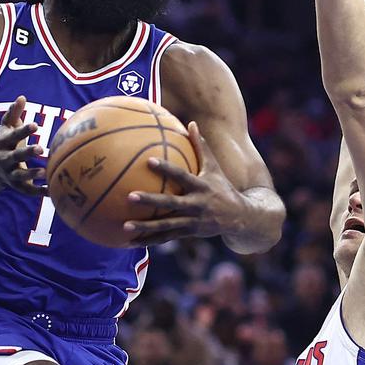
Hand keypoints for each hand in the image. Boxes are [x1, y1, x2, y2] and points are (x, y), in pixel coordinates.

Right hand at [0, 95, 46, 195]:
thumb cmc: (6, 142)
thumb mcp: (6, 127)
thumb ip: (14, 113)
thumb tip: (22, 97)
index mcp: (4, 143)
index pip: (13, 136)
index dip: (23, 131)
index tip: (35, 125)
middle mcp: (5, 159)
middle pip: (15, 156)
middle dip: (27, 152)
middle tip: (40, 148)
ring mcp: (10, 174)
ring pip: (20, 176)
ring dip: (31, 174)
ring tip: (44, 172)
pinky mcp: (17, 186)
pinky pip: (28, 191)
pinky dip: (40, 192)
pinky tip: (53, 191)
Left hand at [123, 121, 244, 245]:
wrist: (239, 218)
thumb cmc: (222, 187)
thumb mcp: (215, 168)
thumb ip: (201, 146)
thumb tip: (191, 123)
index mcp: (201, 186)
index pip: (181, 175)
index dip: (166, 168)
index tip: (148, 161)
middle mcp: (196, 205)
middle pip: (170, 203)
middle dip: (151, 200)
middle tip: (130, 196)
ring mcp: (192, 222)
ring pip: (166, 225)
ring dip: (146, 227)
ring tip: (125, 226)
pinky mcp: (189, 233)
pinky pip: (166, 238)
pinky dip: (149, 240)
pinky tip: (131, 241)